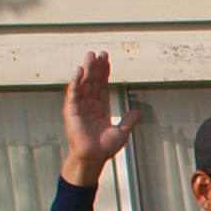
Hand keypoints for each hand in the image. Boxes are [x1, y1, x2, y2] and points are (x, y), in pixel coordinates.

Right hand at [59, 51, 132, 185]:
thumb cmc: (104, 147)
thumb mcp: (122, 132)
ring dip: (87, 69)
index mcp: (99, 107)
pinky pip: (74, 93)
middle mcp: (88, 104)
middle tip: (99, 53)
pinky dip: (76, 82)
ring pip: (84, 83)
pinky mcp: (72, 110)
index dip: (105, 73)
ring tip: (90, 56)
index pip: (102, 85)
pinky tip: (79, 71)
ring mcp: (79, 106)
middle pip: (93, 81)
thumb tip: (138, 112)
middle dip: (96, 67)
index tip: (107, 60)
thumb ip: (129, 120)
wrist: (93, 157)